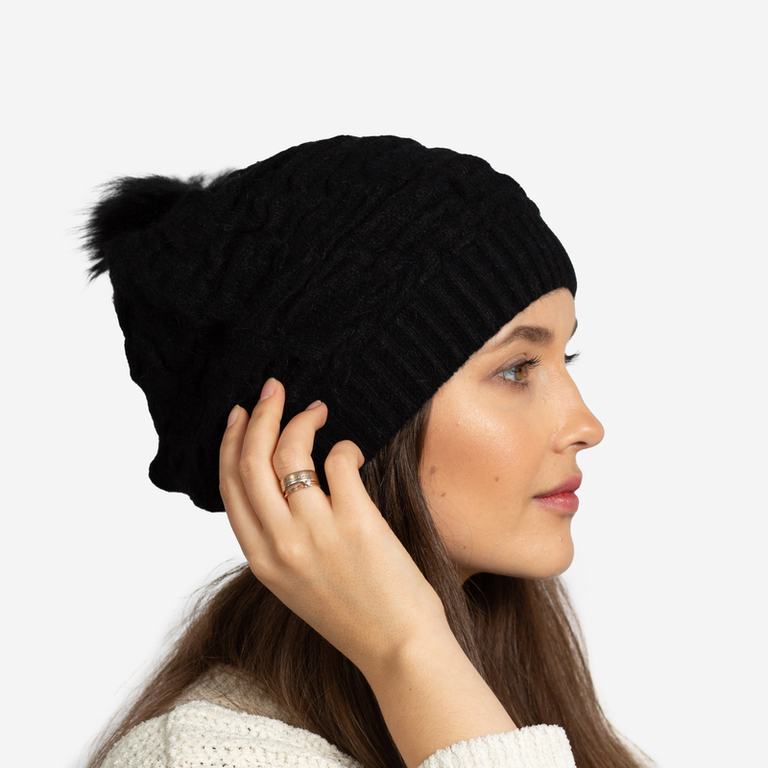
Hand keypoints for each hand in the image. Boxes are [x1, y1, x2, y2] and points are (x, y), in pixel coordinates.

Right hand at [219, 378, 448, 678]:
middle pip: (250, 461)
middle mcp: (280, 544)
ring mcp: (316, 532)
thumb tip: (278, 484)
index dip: (230, 443)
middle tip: (272, 390)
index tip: (238, 416)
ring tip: (317, 409)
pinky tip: (352, 450)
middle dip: (257, 415)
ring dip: (300, 420)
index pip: (229, 487)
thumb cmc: (353, 613)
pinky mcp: (356, 521)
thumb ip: (278, 539)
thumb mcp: (294, 583)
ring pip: (288, 453)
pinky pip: (338, 461)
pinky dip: (344, 446)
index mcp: (260, 560)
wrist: (398, 647)